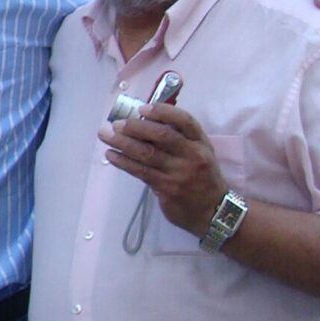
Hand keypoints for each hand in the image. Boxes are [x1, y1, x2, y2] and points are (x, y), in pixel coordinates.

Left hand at [98, 104, 227, 236]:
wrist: (214, 212)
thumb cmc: (202, 178)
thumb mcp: (199, 154)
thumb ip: (179, 140)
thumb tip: (142, 123)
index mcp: (201, 143)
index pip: (185, 121)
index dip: (163, 112)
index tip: (142, 108)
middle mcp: (193, 155)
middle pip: (163, 135)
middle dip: (136, 127)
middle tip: (117, 124)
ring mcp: (180, 173)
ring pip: (147, 153)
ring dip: (123, 143)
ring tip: (105, 135)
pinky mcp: (167, 188)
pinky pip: (141, 171)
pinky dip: (123, 162)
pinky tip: (111, 155)